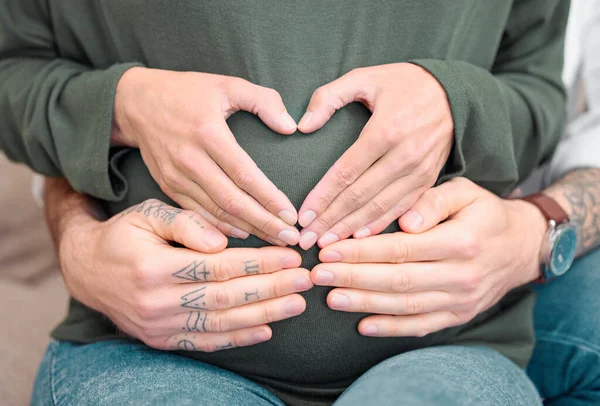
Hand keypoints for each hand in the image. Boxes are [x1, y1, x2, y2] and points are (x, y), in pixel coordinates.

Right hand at [56, 197, 312, 351]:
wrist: (86, 270)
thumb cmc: (125, 235)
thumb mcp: (149, 214)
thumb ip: (186, 223)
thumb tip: (223, 240)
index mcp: (154, 267)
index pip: (220, 266)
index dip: (260, 262)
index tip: (291, 256)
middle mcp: (157, 302)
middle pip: (227, 297)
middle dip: (271, 288)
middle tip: (306, 280)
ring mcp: (159, 326)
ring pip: (221, 323)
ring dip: (263, 314)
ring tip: (296, 304)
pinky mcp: (161, 340)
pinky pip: (205, 342)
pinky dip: (237, 338)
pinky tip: (266, 330)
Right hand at [112, 67, 299, 245]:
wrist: (137, 102)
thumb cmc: (188, 92)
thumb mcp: (227, 84)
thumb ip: (263, 100)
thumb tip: (290, 127)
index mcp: (208, 133)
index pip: (245, 174)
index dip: (270, 198)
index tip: (291, 215)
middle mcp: (190, 159)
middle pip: (231, 201)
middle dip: (264, 222)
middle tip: (290, 238)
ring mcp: (176, 176)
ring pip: (215, 212)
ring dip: (247, 229)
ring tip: (274, 239)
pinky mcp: (168, 186)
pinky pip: (197, 213)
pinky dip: (221, 227)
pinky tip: (244, 234)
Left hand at [296, 63, 452, 249]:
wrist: (457, 93)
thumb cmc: (404, 84)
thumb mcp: (365, 77)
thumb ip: (329, 97)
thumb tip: (302, 125)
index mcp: (385, 130)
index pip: (345, 173)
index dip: (322, 197)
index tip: (302, 217)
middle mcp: (404, 155)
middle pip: (359, 197)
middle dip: (330, 221)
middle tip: (306, 240)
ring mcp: (419, 172)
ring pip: (379, 208)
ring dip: (350, 230)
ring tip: (326, 246)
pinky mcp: (428, 182)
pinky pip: (401, 209)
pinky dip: (379, 226)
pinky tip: (359, 240)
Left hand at [311, 177, 545, 336]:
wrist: (521, 247)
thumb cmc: (484, 214)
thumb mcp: (465, 193)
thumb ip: (433, 201)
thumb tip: (406, 220)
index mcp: (460, 241)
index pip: (400, 248)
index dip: (360, 251)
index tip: (328, 249)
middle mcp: (461, 275)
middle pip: (397, 280)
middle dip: (353, 278)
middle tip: (318, 275)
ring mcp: (461, 300)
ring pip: (405, 306)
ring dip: (365, 304)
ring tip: (331, 298)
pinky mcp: (459, 315)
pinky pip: (422, 325)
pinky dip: (392, 328)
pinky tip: (363, 325)